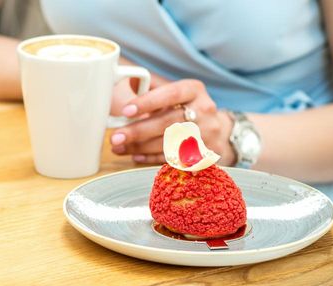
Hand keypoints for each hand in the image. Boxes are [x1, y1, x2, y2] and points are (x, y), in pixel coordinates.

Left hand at [108, 79, 235, 164]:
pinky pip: (173, 158)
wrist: (217, 129)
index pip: (171, 94)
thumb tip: (128, 79)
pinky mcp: (203, 155)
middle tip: (115, 137)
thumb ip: (151, 85)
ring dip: (140, 147)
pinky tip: (135, 155)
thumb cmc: (185, 107)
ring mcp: (206, 135)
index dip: (148, 102)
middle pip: (168, 123)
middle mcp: (204, 111)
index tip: (126, 110)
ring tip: (118, 147)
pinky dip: (151, 158)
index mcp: (194, 90)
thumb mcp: (173, 90)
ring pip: (169, 143)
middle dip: (138, 131)